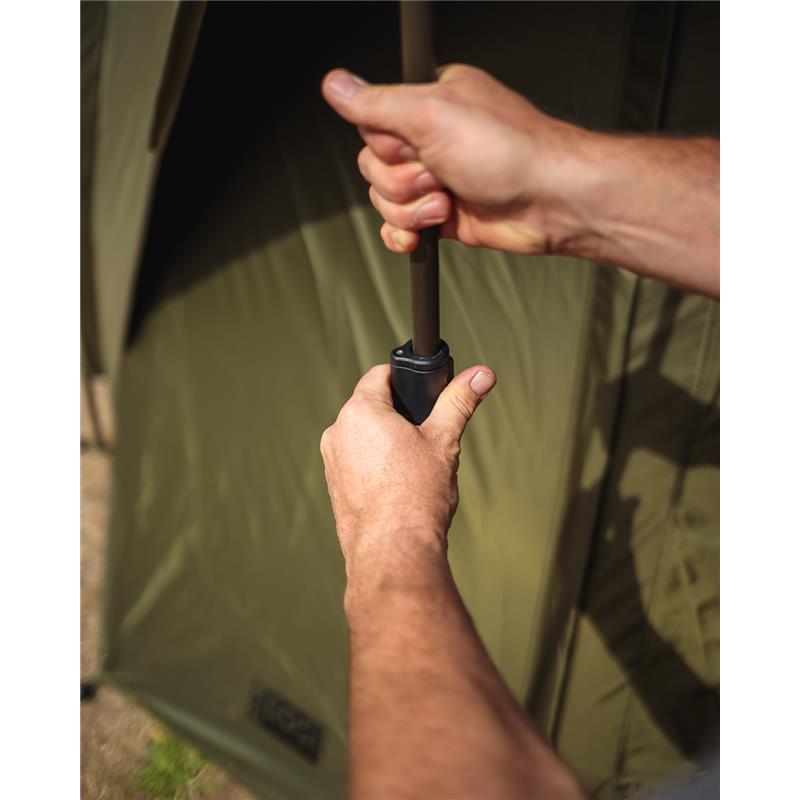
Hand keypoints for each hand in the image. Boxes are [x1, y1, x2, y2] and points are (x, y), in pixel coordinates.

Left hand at [320, 364, 495, 612]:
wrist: (394, 552)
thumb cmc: (416, 497)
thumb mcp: (444, 440)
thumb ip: (459, 401)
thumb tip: (482, 374)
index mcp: (360, 412)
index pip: (380, 375)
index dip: (407, 380)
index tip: (425, 393)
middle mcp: (337, 433)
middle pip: (372, 407)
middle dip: (400, 415)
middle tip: (428, 434)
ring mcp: (332, 462)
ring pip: (364, 437)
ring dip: (388, 442)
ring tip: (416, 465)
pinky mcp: (334, 488)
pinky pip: (357, 463)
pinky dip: (377, 466)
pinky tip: (399, 485)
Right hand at [321, 65, 587, 255]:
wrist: (547, 202)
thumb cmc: (507, 151)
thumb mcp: (432, 113)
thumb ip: (377, 103)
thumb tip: (335, 83)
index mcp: (427, 103)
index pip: (371, 123)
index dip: (388, 143)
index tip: (418, 144)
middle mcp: (430, 139)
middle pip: (373, 166)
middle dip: (404, 181)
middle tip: (440, 174)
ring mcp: (435, 179)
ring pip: (385, 200)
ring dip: (412, 209)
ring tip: (448, 202)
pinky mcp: (441, 216)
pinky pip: (398, 228)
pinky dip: (404, 235)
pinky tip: (422, 233)